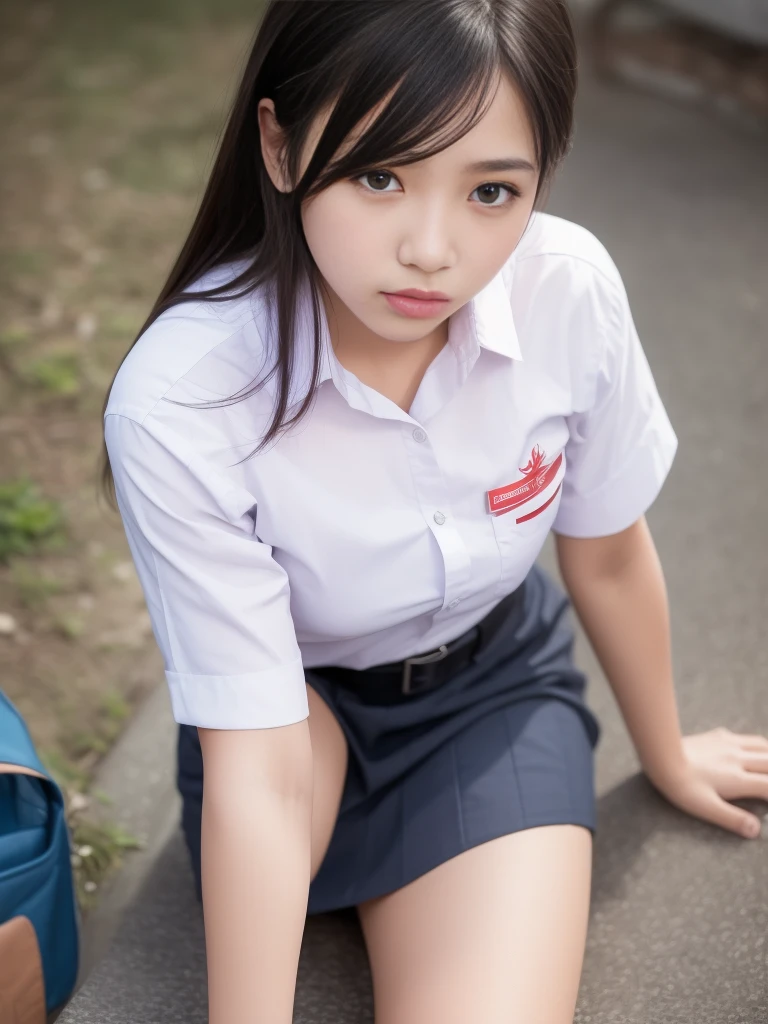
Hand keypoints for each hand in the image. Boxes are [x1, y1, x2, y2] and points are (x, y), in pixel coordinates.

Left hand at [645, 727, 767, 839]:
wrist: (660, 756)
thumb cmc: (681, 786)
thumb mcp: (706, 808)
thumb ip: (732, 819)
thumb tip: (755, 830)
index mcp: (738, 779)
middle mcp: (738, 758)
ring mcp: (728, 744)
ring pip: (762, 746)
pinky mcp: (717, 735)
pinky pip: (745, 738)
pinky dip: (757, 745)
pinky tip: (750, 749)